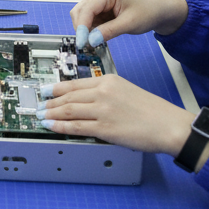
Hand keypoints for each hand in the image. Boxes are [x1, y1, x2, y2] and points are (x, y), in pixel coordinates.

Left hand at [37, 74, 194, 154]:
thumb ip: (106, 93)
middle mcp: (103, 92)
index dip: (55, 88)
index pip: (74, 83)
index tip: (45, 91)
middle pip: (68, 96)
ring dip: (51, 114)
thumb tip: (86, 101)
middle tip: (39, 106)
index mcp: (108, 80)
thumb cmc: (153, 111)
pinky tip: (52, 126)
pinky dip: (61, 126)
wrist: (169, 125)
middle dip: (50, 102)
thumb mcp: (126, 90)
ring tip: (41, 116)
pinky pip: (76, 126)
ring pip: (69, 110)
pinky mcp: (105, 128)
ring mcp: (103, 110)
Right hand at [69, 0, 188, 48]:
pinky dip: (91, 28)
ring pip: (82, 15)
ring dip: (85, 28)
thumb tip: (90, 41)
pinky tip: (99, 34)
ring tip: (95, 40)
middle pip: (80, 11)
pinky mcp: (100, 6)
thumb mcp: (129, 24)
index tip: (81, 43)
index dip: (81, 27)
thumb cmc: (147, 13)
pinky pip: (89, 18)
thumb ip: (109, 31)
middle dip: (81, 28)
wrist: (159, 11)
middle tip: (87, 45)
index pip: (86, 9)